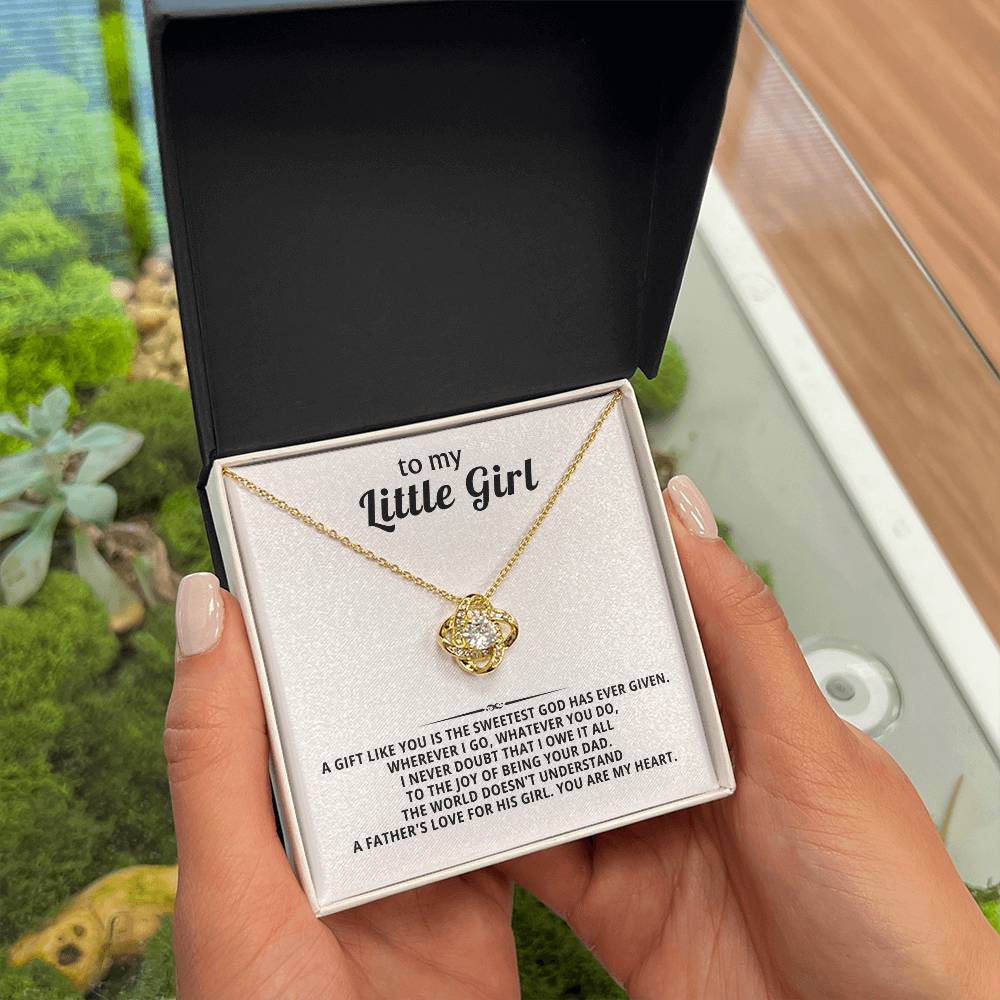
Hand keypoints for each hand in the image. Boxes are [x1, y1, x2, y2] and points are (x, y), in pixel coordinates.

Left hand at [165, 574, 517, 999]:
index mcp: (279, 802)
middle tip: (469, 565)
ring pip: (456, 754)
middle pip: (390, 710)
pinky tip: (562, 719)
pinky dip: (534, 773)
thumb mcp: (236, 883)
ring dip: (485, 703)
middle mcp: (349, 819)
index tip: (361, 532)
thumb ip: (217, 750)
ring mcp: (420, 855)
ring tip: (524, 624)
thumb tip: (201, 602)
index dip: (322, 607)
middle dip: (425, 647)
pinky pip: (512, 814)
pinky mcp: (484, 892)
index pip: (298, 680)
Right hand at [502, 476, 999, 999]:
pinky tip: (462, 802)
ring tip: (444, 700)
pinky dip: (494, 833)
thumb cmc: (880, 896)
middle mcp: (681, 764)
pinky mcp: (610, 904)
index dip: (594, 574)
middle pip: (588, 695)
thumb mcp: (806, 743)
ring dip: (502, 745)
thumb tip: (687, 510)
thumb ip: (741, 629)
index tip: (530, 532)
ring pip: (552, 771)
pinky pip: (537, 856)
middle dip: (529, 658)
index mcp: (733, 708)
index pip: (650, 618)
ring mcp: (643, 832)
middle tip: (463, 616)